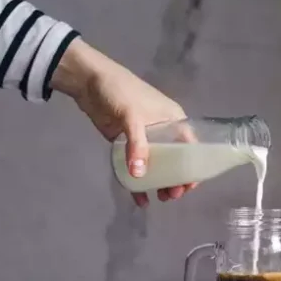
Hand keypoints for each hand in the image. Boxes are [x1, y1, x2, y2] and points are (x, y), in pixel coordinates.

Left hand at [50, 38, 196, 206]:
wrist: (88, 81)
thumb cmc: (120, 92)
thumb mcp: (132, 116)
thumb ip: (138, 145)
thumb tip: (140, 176)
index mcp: (173, 120)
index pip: (190, 147)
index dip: (193, 167)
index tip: (189, 185)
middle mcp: (163, 131)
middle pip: (175, 160)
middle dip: (176, 179)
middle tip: (171, 196)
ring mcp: (144, 139)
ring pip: (157, 165)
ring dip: (160, 182)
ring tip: (160, 198)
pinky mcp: (126, 144)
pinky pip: (136, 166)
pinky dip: (138, 182)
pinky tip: (139, 199)